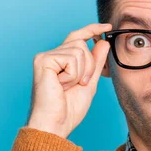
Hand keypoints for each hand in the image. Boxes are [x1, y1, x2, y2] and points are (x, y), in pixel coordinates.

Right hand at [25, 23, 112, 137]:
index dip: (92, 29)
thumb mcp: (90, 82)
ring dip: (81, 72)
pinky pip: (71, 59)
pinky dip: (72, 75)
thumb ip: (96, 63)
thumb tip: (103, 42)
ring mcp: (46, 56)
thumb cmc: (69, 109)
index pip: (78, 37)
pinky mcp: (43, 60)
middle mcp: (51, 55)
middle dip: (89, 66)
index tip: (107, 27)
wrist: (55, 124)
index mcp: (61, 60)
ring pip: (79, 51)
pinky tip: (61, 85)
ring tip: (68, 86)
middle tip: (80, 84)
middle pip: (82, 44)